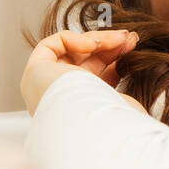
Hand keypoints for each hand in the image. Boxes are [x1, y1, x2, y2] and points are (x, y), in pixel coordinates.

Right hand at [21, 28, 138, 114]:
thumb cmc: (113, 125)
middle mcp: (59, 102)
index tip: (134, 50)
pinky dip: (75, 39)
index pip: (95, 81)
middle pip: (84, 65)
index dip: (115, 63)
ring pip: (71, 53)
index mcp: (80, 114)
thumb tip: (132, 63)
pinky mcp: (34, 72)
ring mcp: (44, 88)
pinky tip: (95, 46)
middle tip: (132, 39)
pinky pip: (51, 45)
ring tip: (123, 38)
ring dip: (99, 41)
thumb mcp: (124, 100)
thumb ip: (121, 84)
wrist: (95, 130)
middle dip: (110, 48)